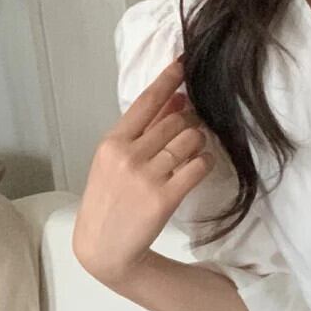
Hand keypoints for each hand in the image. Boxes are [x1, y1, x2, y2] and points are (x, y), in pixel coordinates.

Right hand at [73, 55, 214, 287]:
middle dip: (189, 120)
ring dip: (199, 141)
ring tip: (196, 148)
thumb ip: (140, 133)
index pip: (146, 102)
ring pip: (188, 141)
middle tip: (193, 126)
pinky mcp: (164, 198)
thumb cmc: (108, 202)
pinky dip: (206, 162)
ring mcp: (146, 176)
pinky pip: (197, 168)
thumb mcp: (113, 162)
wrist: (104, 246)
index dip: (168, 80)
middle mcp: (129, 155)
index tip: (184, 64)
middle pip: (173, 121)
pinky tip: (204, 165)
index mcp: (112, 142)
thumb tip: (174, 100)